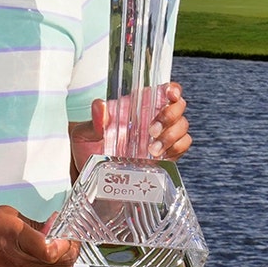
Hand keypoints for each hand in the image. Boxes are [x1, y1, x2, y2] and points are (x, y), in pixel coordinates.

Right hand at [0, 206, 78, 266]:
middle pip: (63, 265)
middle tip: (68, 237)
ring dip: (61, 260)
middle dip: (71, 250)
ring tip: (54, 245)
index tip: (66, 230)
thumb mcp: (6, 215)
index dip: (67, 240)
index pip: (54, 250)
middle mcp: (20, 265)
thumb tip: (52, 227)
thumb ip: (33, 223)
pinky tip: (39, 255)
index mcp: (17, 240)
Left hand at [69, 82, 190, 174]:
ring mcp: (161, 135)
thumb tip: (99, 105)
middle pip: (178, 106)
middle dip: (170, 116)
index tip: (171, 94)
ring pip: (182, 126)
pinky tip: (160, 155)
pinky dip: (176, 149)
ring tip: (152, 149)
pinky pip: (182, 146)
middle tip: (152, 130)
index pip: (162, 90)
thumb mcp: (85, 134)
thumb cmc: (88, 149)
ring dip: (171, 136)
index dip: (172, 89)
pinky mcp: (166, 154)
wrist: (92, 177)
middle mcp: (152, 117)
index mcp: (135, 106)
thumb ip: (94, 121)